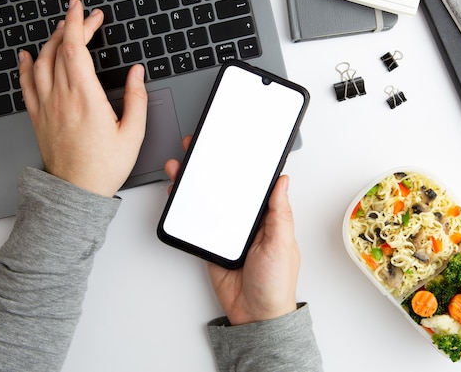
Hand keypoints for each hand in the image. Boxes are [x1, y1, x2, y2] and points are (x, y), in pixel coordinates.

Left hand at [19, 0, 147, 196]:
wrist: (77, 191)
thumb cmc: (105, 166)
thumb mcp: (133, 133)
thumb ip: (136, 98)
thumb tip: (137, 73)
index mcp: (87, 99)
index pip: (77, 50)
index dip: (80, 25)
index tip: (85, 10)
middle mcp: (62, 99)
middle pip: (60, 50)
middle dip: (72, 26)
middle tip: (84, 15)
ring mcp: (47, 106)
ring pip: (42, 62)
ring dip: (52, 40)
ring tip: (63, 29)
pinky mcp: (38, 117)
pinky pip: (26, 84)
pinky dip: (26, 65)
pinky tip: (28, 55)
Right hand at [165, 137, 299, 324]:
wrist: (255, 315)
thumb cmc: (276, 283)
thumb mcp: (281, 244)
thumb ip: (280, 213)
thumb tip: (283, 181)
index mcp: (267, 216)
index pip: (253, 183)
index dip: (242, 164)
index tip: (231, 145)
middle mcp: (246, 220)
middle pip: (227, 187)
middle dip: (211, 166)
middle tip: (197, 147)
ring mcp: (227, 231)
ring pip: (208, 200)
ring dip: (194, 183)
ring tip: (181, 166)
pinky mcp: (211, 243)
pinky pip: (196, 222)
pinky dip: (185, 208)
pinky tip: (177, 194)